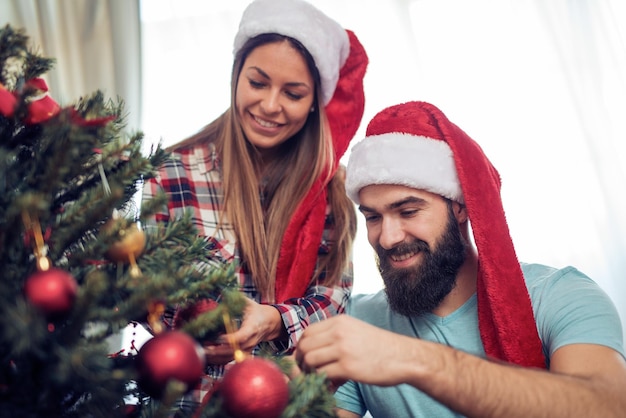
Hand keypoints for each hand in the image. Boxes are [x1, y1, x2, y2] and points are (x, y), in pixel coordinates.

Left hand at [203, 298, 283, 364]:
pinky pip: (229, 360)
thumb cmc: (256, 312)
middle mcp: (250, 341)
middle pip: (233, 350)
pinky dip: (217, 359)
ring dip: (214, 357)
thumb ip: (236, 299)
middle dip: (216, 350)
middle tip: (202, 347)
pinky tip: (206, 355)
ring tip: (201, 352)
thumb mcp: (248, 303)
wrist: (268, 324)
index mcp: (252, 327)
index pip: (242, 337)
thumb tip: (222, 293)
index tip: (217, 337)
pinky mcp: (242, 354)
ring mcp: (247, 350)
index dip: (230, 339)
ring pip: (230, 358)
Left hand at [295, 315, 412, 387]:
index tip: (305, 358)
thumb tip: (311, 348)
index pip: (307, 332)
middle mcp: (339, 332)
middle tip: (310, 372)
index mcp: (340, 321)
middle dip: (302, 361)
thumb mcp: (356, 330)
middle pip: (304, 346)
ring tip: (322, 378)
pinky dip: (323, 382)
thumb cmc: (380, 346)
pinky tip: (333, 384)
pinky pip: (322, 374)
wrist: (404, 357)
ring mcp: (343, 349)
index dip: (302, 347)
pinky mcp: (348, 367)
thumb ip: (334, 335)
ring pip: (310, 360)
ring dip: (311, 372)